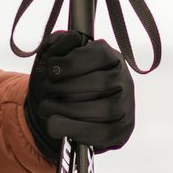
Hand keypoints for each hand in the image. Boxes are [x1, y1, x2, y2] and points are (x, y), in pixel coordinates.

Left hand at [25, 37, 135, 157]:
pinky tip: (57, 125)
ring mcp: (126, 106)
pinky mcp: (122, 130)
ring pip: (105, 109)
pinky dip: (77, 130)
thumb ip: (59, 44)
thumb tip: (72, 38)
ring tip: (46, 108)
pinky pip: (104, 133)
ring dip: (70, 111)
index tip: (51, 70)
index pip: (99, 55)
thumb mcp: (54, 59)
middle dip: (68, 88)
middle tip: (46, 91)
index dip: (73, 63)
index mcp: (110, 57)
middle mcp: (123, 80)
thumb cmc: (60, 82)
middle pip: (102, 83)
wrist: (63, 114)